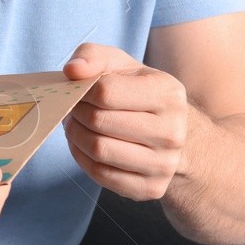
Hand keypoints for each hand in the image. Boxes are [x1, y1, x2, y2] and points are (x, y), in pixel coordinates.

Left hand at [63, 43, 189, 201]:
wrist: (172, 134)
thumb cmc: (138, 93)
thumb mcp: (121, 65)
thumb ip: (93, 56)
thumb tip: (72, 70)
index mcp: (168, 94)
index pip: (106, 91)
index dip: (82, 90)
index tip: (79, 90)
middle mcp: (172, 132)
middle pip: (99, 122)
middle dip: (76, 113)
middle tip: (72, 108)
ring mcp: (164, 164)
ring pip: (98, 150)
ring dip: (76, 136)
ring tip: (76, 125)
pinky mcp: (152, 188)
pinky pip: (101, 175)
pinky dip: (82, 159)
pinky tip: (84, 146)